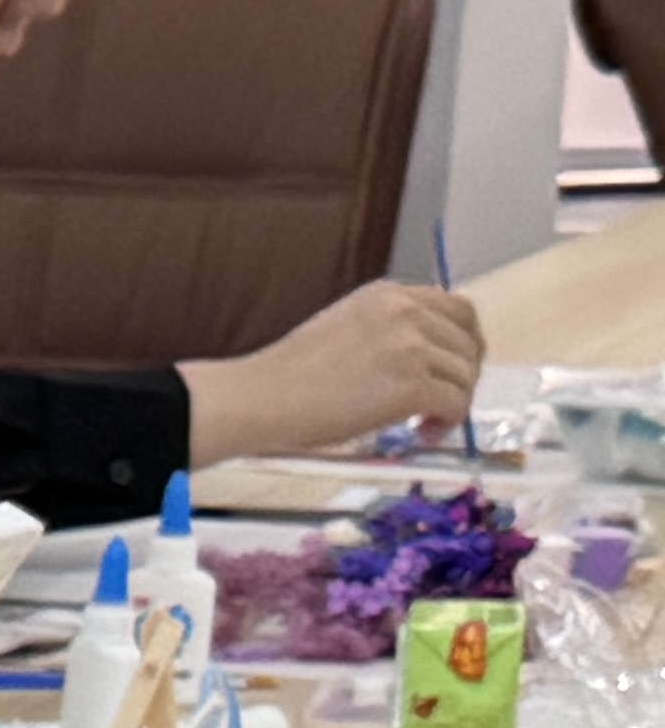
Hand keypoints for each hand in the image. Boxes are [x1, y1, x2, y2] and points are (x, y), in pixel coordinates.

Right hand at [189, 280, 488, 458]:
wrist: (258, 399)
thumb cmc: (284, 377)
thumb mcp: (342, 329)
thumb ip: (385, 332)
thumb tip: (419, 360)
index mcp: (387, 295)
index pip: (456, 309)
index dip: (463, 341)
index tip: (453, 366)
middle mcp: (405, 312)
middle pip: (469, 340)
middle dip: (465, 373)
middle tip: (446, 400)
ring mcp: (411, 347)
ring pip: (464, 375)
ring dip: (453, 402)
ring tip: (425, 423)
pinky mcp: (412, 385)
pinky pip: (455, 403)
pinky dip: (446, 423)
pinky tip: (423, 432)